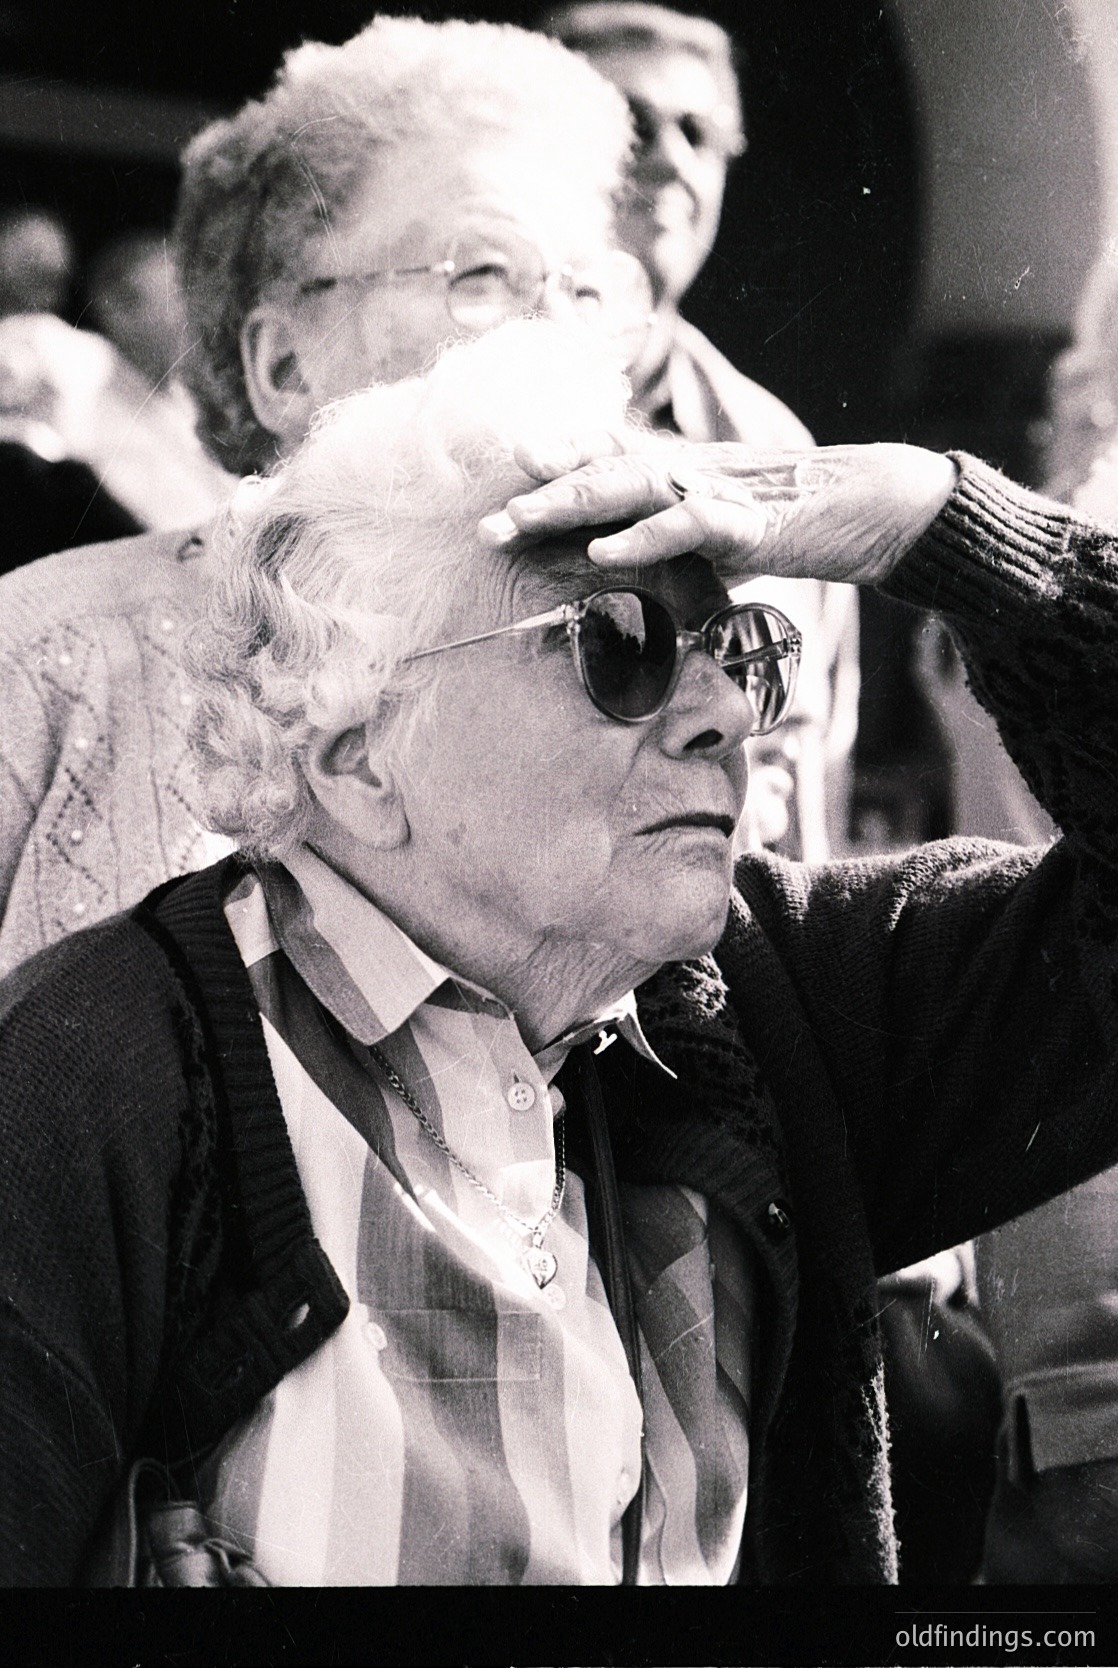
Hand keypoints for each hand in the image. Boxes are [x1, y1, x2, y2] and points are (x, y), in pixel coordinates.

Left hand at [481, 439, 957, 587]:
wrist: (874, 507)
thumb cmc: (796, 522)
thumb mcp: (725, 528)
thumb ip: (678, 540)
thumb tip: (636, 561)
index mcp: (681, 473)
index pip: (606, 460)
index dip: (555, 464)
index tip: (502, 480)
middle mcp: (688, 472)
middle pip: (600, 472)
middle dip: (540, 496)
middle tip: (486, 525)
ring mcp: (715, 492)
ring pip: (629, 486)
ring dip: (570, 502)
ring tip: (519, 521)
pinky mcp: (746, 523)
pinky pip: (684, 525)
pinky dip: (641, 536)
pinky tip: (602, 550)